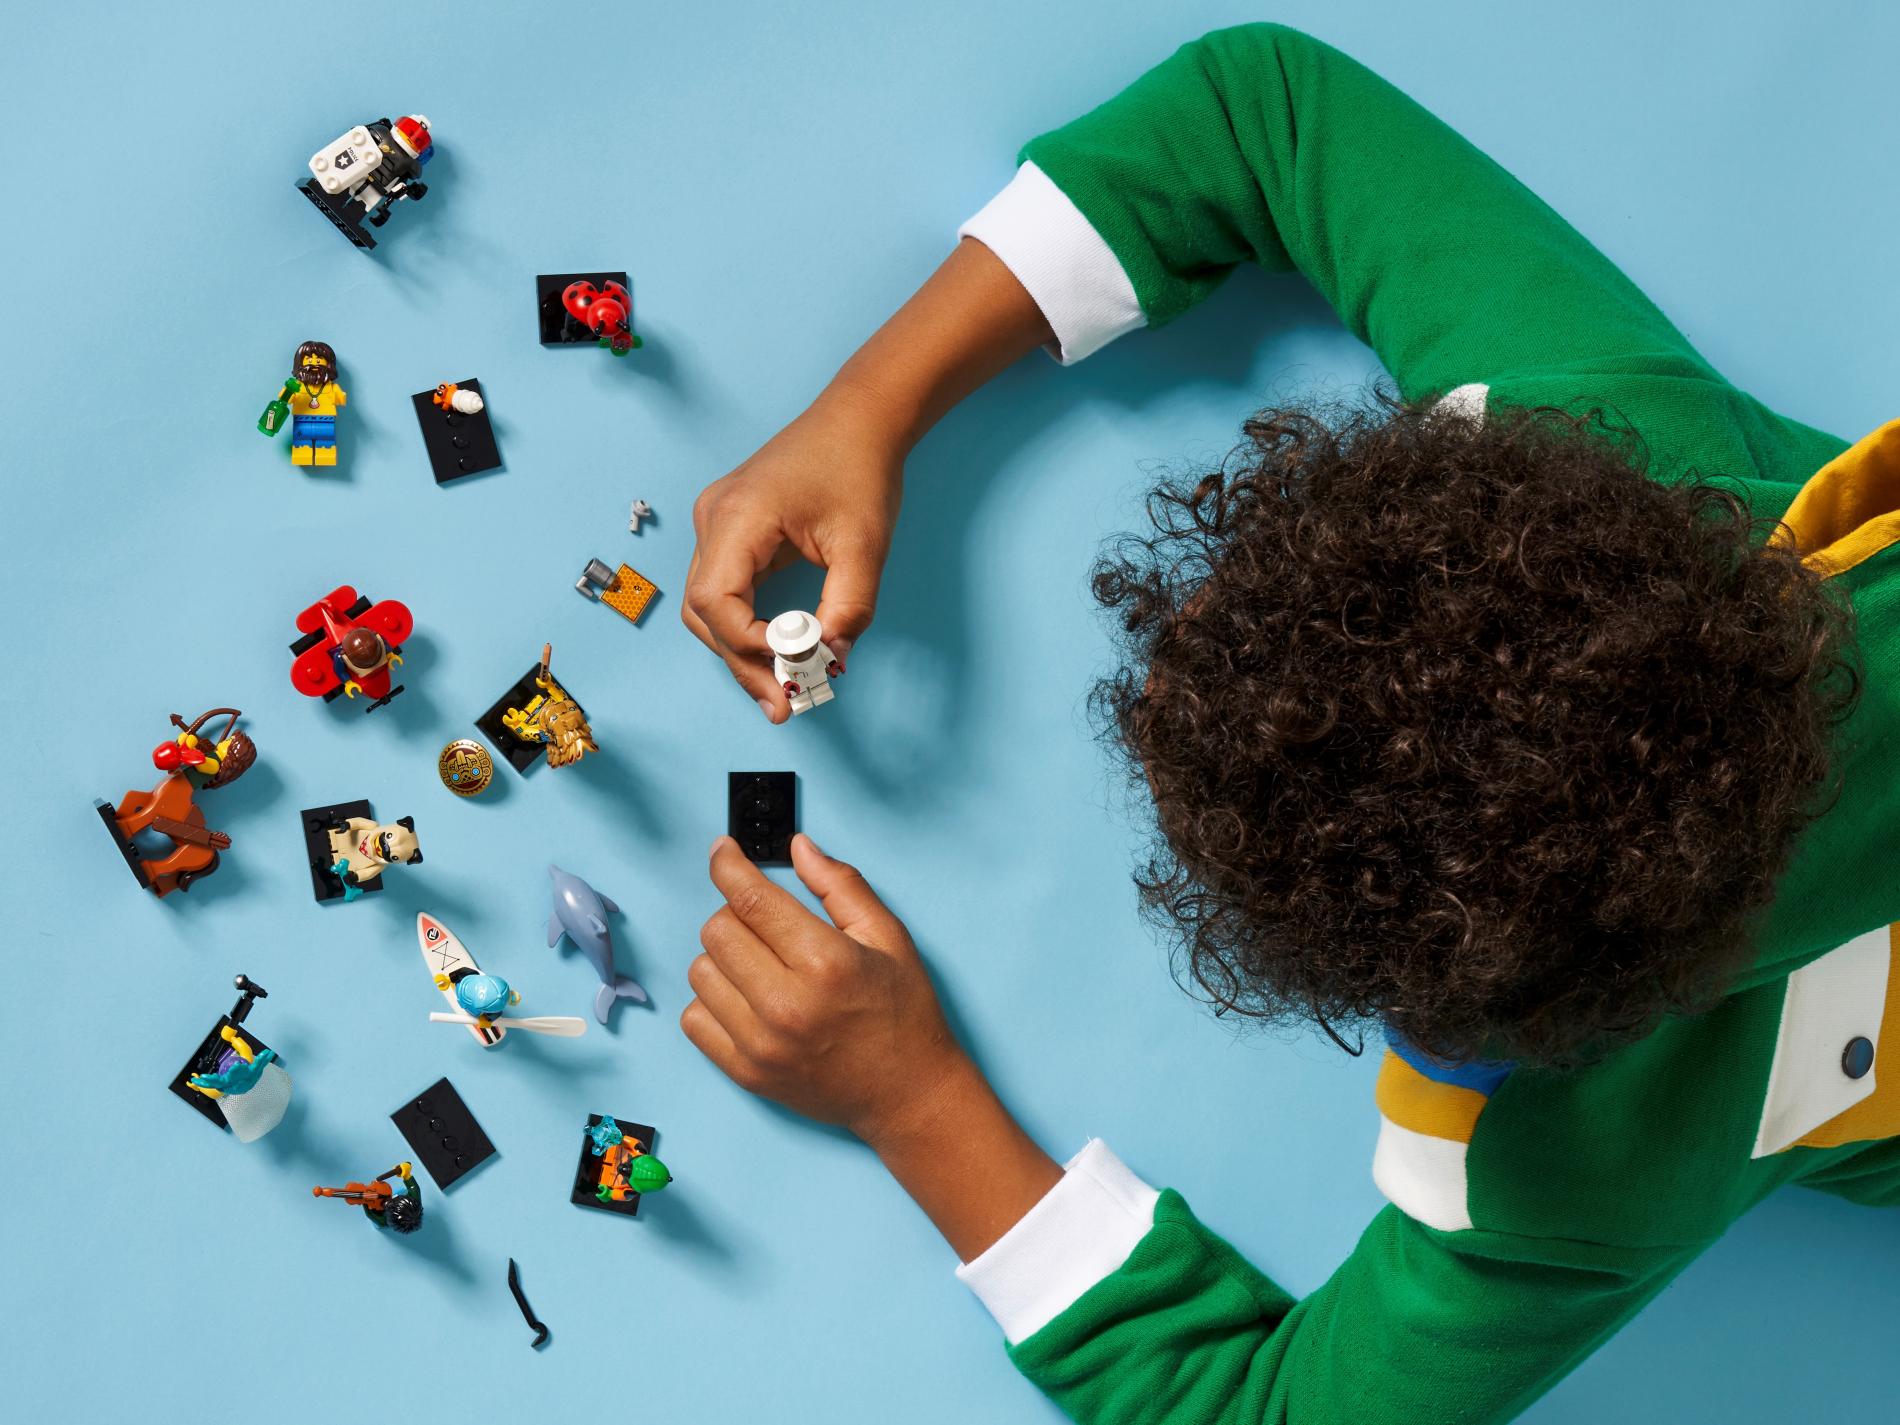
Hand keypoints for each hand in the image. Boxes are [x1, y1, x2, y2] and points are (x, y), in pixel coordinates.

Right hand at [683, 400, 901, 722]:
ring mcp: (717, 525)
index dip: (748, 644)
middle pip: (704, 611)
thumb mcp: (864, 545)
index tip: (792, 667)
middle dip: (742, 662)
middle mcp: (713, 520)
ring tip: (782, 688)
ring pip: (709, 606)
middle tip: (783, 704)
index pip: (716, 600)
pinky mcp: (731, 532)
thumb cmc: (859, 469)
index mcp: (737, 516)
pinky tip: (778, 652)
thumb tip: (832, 661)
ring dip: (742, 649)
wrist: (859, 420)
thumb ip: (849, 608)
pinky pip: (726, 590)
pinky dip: (748, 625)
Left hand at [683, 835, 969, 1148]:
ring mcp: (761, 1043)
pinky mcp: (746, 1073)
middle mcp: (786, 1003)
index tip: (722, 852)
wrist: (907, 1093)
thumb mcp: (889, 937)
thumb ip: (840, 886)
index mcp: (825, 961)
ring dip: (724, 957)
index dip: (727, 865)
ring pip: (700, 971)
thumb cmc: (903, 1013)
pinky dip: (713, 1001)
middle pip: (717, 930)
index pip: (749, 899)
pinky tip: (747, 999)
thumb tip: (797, 848)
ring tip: (760, 965)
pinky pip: (695, 1018)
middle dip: (736, 913)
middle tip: (765, 922)